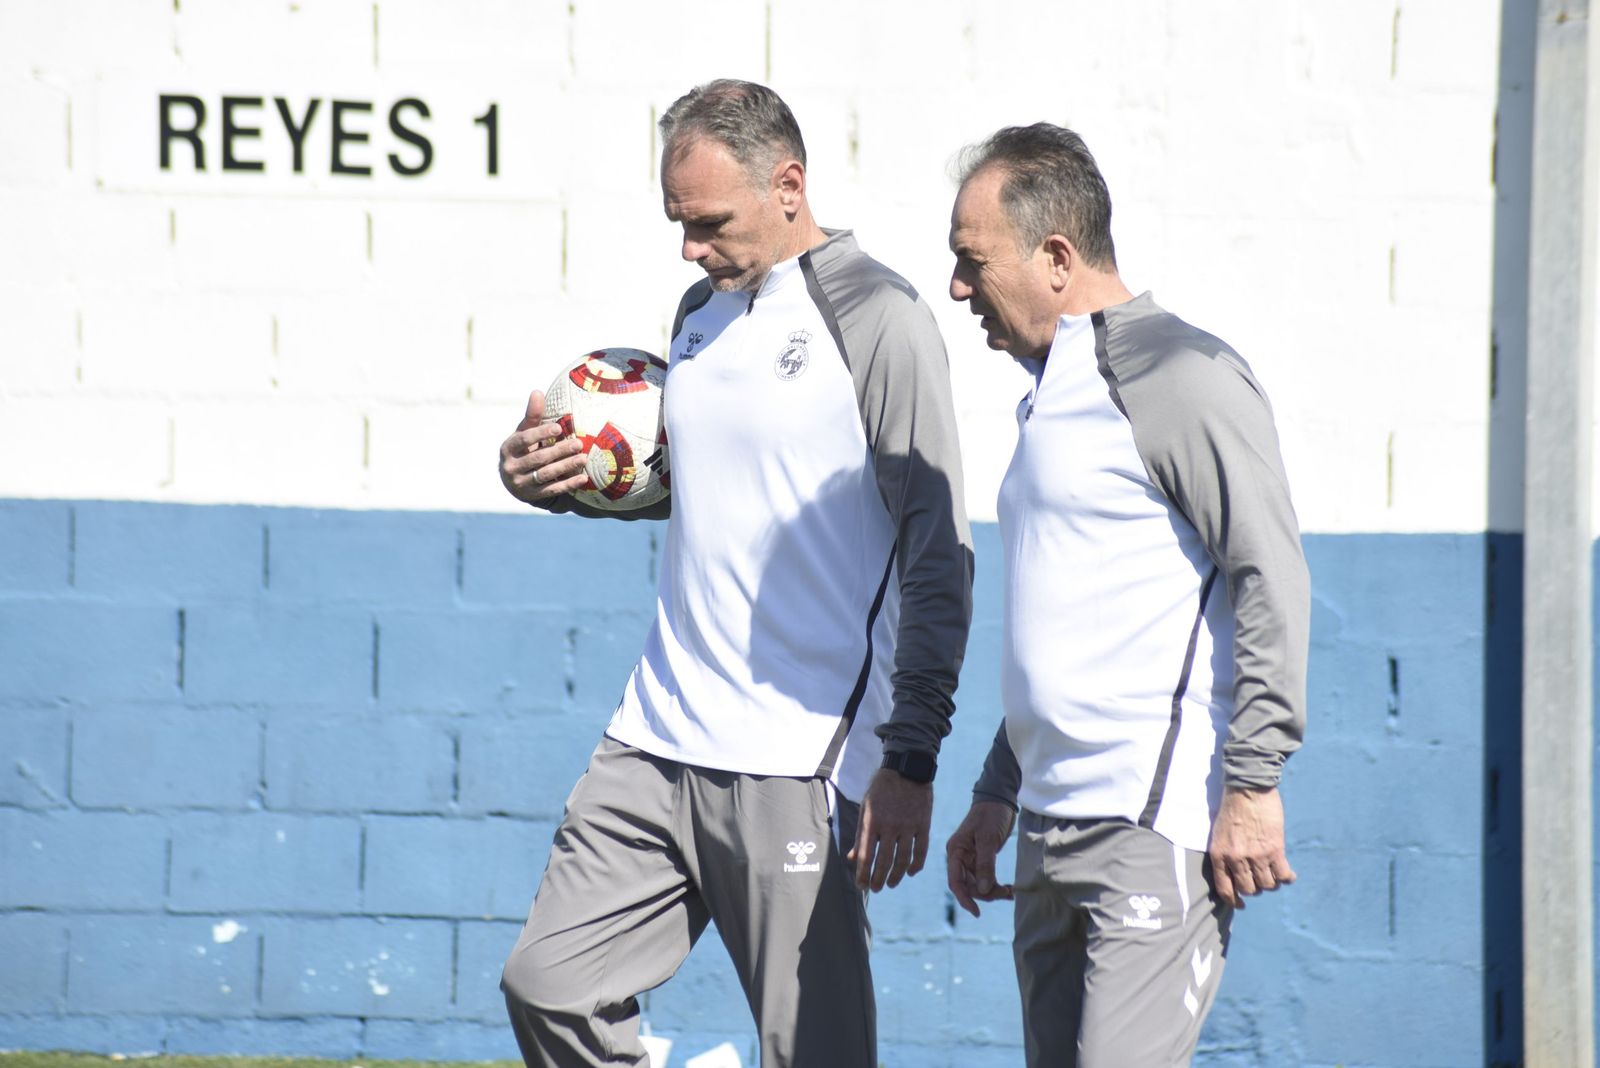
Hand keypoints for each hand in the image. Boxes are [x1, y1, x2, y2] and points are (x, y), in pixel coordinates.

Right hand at [498, 390, 589, 502]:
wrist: (514, 480)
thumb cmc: (523, 449)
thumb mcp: (524, 432)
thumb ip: (532, 415)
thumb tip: (537, 392)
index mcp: (508, 448)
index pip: (524, 439)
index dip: (540, 433)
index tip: (558, 427)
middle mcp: (511, 467)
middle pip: (538, 458)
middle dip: (559, 451)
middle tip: (579, 444)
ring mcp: (521, 484)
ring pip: (545, 474)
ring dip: (565, 466)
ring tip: (583, 458)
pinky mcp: (532, 496)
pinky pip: (552, 490)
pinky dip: (568, 484)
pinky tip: (583, 478)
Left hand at [848, 768, 933, 891]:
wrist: (907, 768)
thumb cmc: (881, 789)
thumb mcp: (866, 808)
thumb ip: (860, 834)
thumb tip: (852, 858)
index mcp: (872, 821)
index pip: (865, 855)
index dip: (863, 874)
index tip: (861, 886)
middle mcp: (889, 826)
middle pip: (883, 861)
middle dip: (878, 879)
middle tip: (876, 889)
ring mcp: (908, 826)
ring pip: (903, 860)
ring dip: (896, 876)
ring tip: (890, 884)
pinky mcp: (923, 824)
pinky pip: (921, 850)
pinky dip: (917, 865)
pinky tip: (911, 873)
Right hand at [945, 800, 1015, 916]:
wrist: (999, 799)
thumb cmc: (991, 815)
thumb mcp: (988, 839)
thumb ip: (985, 865)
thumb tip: (984, 890)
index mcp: (955, 851)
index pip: (955, 881)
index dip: (965, 898)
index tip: (977, 912)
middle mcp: (960, 857)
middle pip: (968, 886)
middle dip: (985, 894)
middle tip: (1006, 893)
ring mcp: (970, 859)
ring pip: (978, 884)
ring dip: (992, 891)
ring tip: (1010, 891)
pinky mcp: (981, 859)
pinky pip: (986, 878)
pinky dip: (996, 885)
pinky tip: (1008, 889)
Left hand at [1208, 786, 1294, 907]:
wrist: (1247, 788)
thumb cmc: (1232, 808)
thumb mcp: (1219, 833)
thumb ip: (1225, 854)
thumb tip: (1234, 873)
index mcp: (1219, 856)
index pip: (1225, 889)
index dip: (1234, 900)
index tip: (1241, 903)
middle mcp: (1236, 860)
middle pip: (1249, 890)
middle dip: (1256, 888)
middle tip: (1260, 878)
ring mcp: (1256, 856)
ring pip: (1267, 885)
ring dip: (1272, 882)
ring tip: (1273, 873)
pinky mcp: (1274, 850)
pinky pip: (1283, 875)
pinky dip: (1287, 878)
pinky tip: (1288, 874)